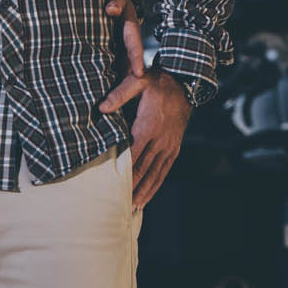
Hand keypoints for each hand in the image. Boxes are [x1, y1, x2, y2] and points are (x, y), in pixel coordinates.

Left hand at [97, 0, 187, 209]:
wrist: (185, 83)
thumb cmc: (157, 82)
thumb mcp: (138, 81)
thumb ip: (119, 94)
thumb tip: (101, 108)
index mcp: (148, 126)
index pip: (133, 154)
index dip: (123, 172)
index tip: (112, 187)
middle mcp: (160, 140)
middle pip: (143, 169)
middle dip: (131, 188)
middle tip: (118, 205)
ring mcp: (169, 146)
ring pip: (155, 174)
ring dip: (144, 191)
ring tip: (132, 207)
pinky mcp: (174, 148)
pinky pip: (164, 170)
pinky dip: (156, 185)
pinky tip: (146, 197)